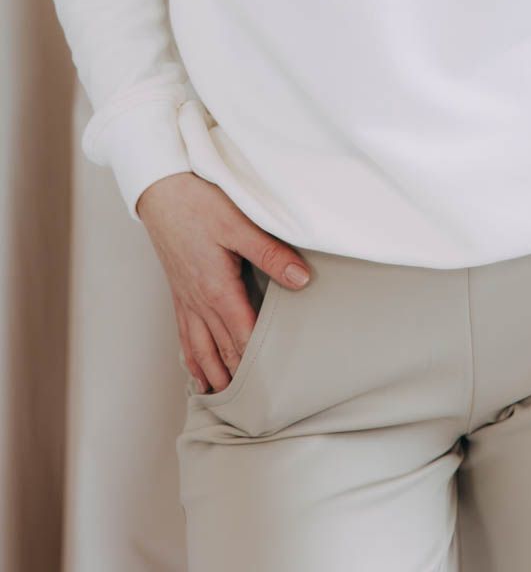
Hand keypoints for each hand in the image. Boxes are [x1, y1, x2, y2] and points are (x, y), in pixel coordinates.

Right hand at [136, 172, 311, 393]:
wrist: (160, 191)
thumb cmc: (198, 204)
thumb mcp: (239, 225)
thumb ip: (271, 254)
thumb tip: (302, 281)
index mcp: (218, 290)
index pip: (244, 337)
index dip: (260, 363)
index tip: (276, 386)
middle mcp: (200, 302)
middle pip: (223, 350)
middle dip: (239, 377)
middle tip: (257, 407)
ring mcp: (186, 299)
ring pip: (201, 349)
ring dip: (215, 375)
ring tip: (227, 401)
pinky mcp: (178, 292)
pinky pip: (185, 336)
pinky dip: (192, 359)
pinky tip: (197, 372)